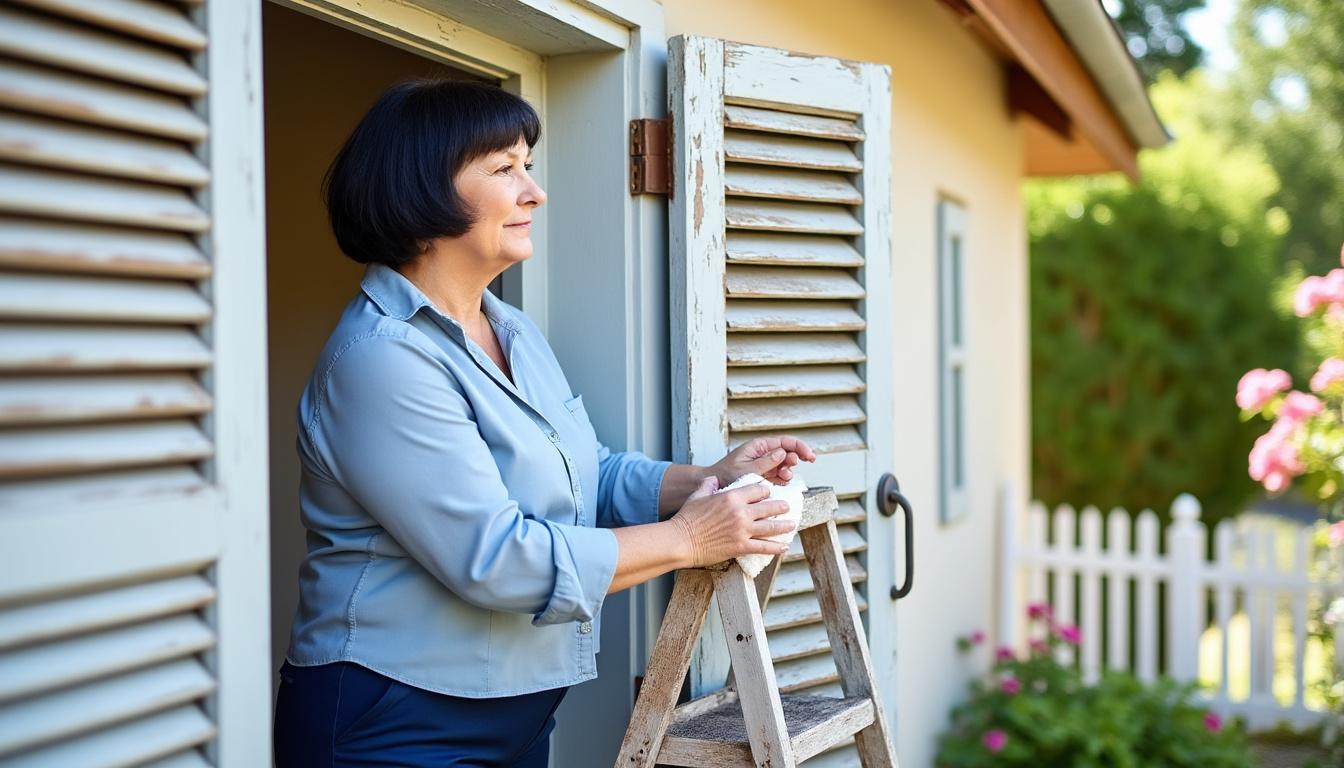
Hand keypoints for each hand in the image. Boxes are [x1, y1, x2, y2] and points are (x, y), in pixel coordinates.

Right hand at [667, 475, 796, 567]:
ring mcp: (743, 531)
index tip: (768, 493)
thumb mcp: (697, 496)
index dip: (765, 490)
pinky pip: (763, 547)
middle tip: (787, 507)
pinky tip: (784, 547)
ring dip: (784, 526)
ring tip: (792, 525)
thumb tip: (712, 479)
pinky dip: (776, 548)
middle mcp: (741, 512)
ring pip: (771, 527)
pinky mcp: (741, 547)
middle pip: (769, 507)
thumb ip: (708, 485)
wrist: (681, 540)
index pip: (757, 489)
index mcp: (731, 497)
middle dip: (780, 506)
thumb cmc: (686, 518)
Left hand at [710, 435, 816, 485]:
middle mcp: (763, 453)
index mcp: (759, 446)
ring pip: (785, 465)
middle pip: (788, 452)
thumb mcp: (747, 469)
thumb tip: (783, 453)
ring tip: (783, 478)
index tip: (810, 457)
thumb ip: (766, 462)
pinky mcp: (763, 475)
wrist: (715, 486)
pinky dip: (782, 479)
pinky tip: (780, 483)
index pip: (785, 442)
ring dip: (788, 471)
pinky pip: (778, 475)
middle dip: (794, 461)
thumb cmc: (726, 475)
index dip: (800, 447)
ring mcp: (764, 464)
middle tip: (789, 471)